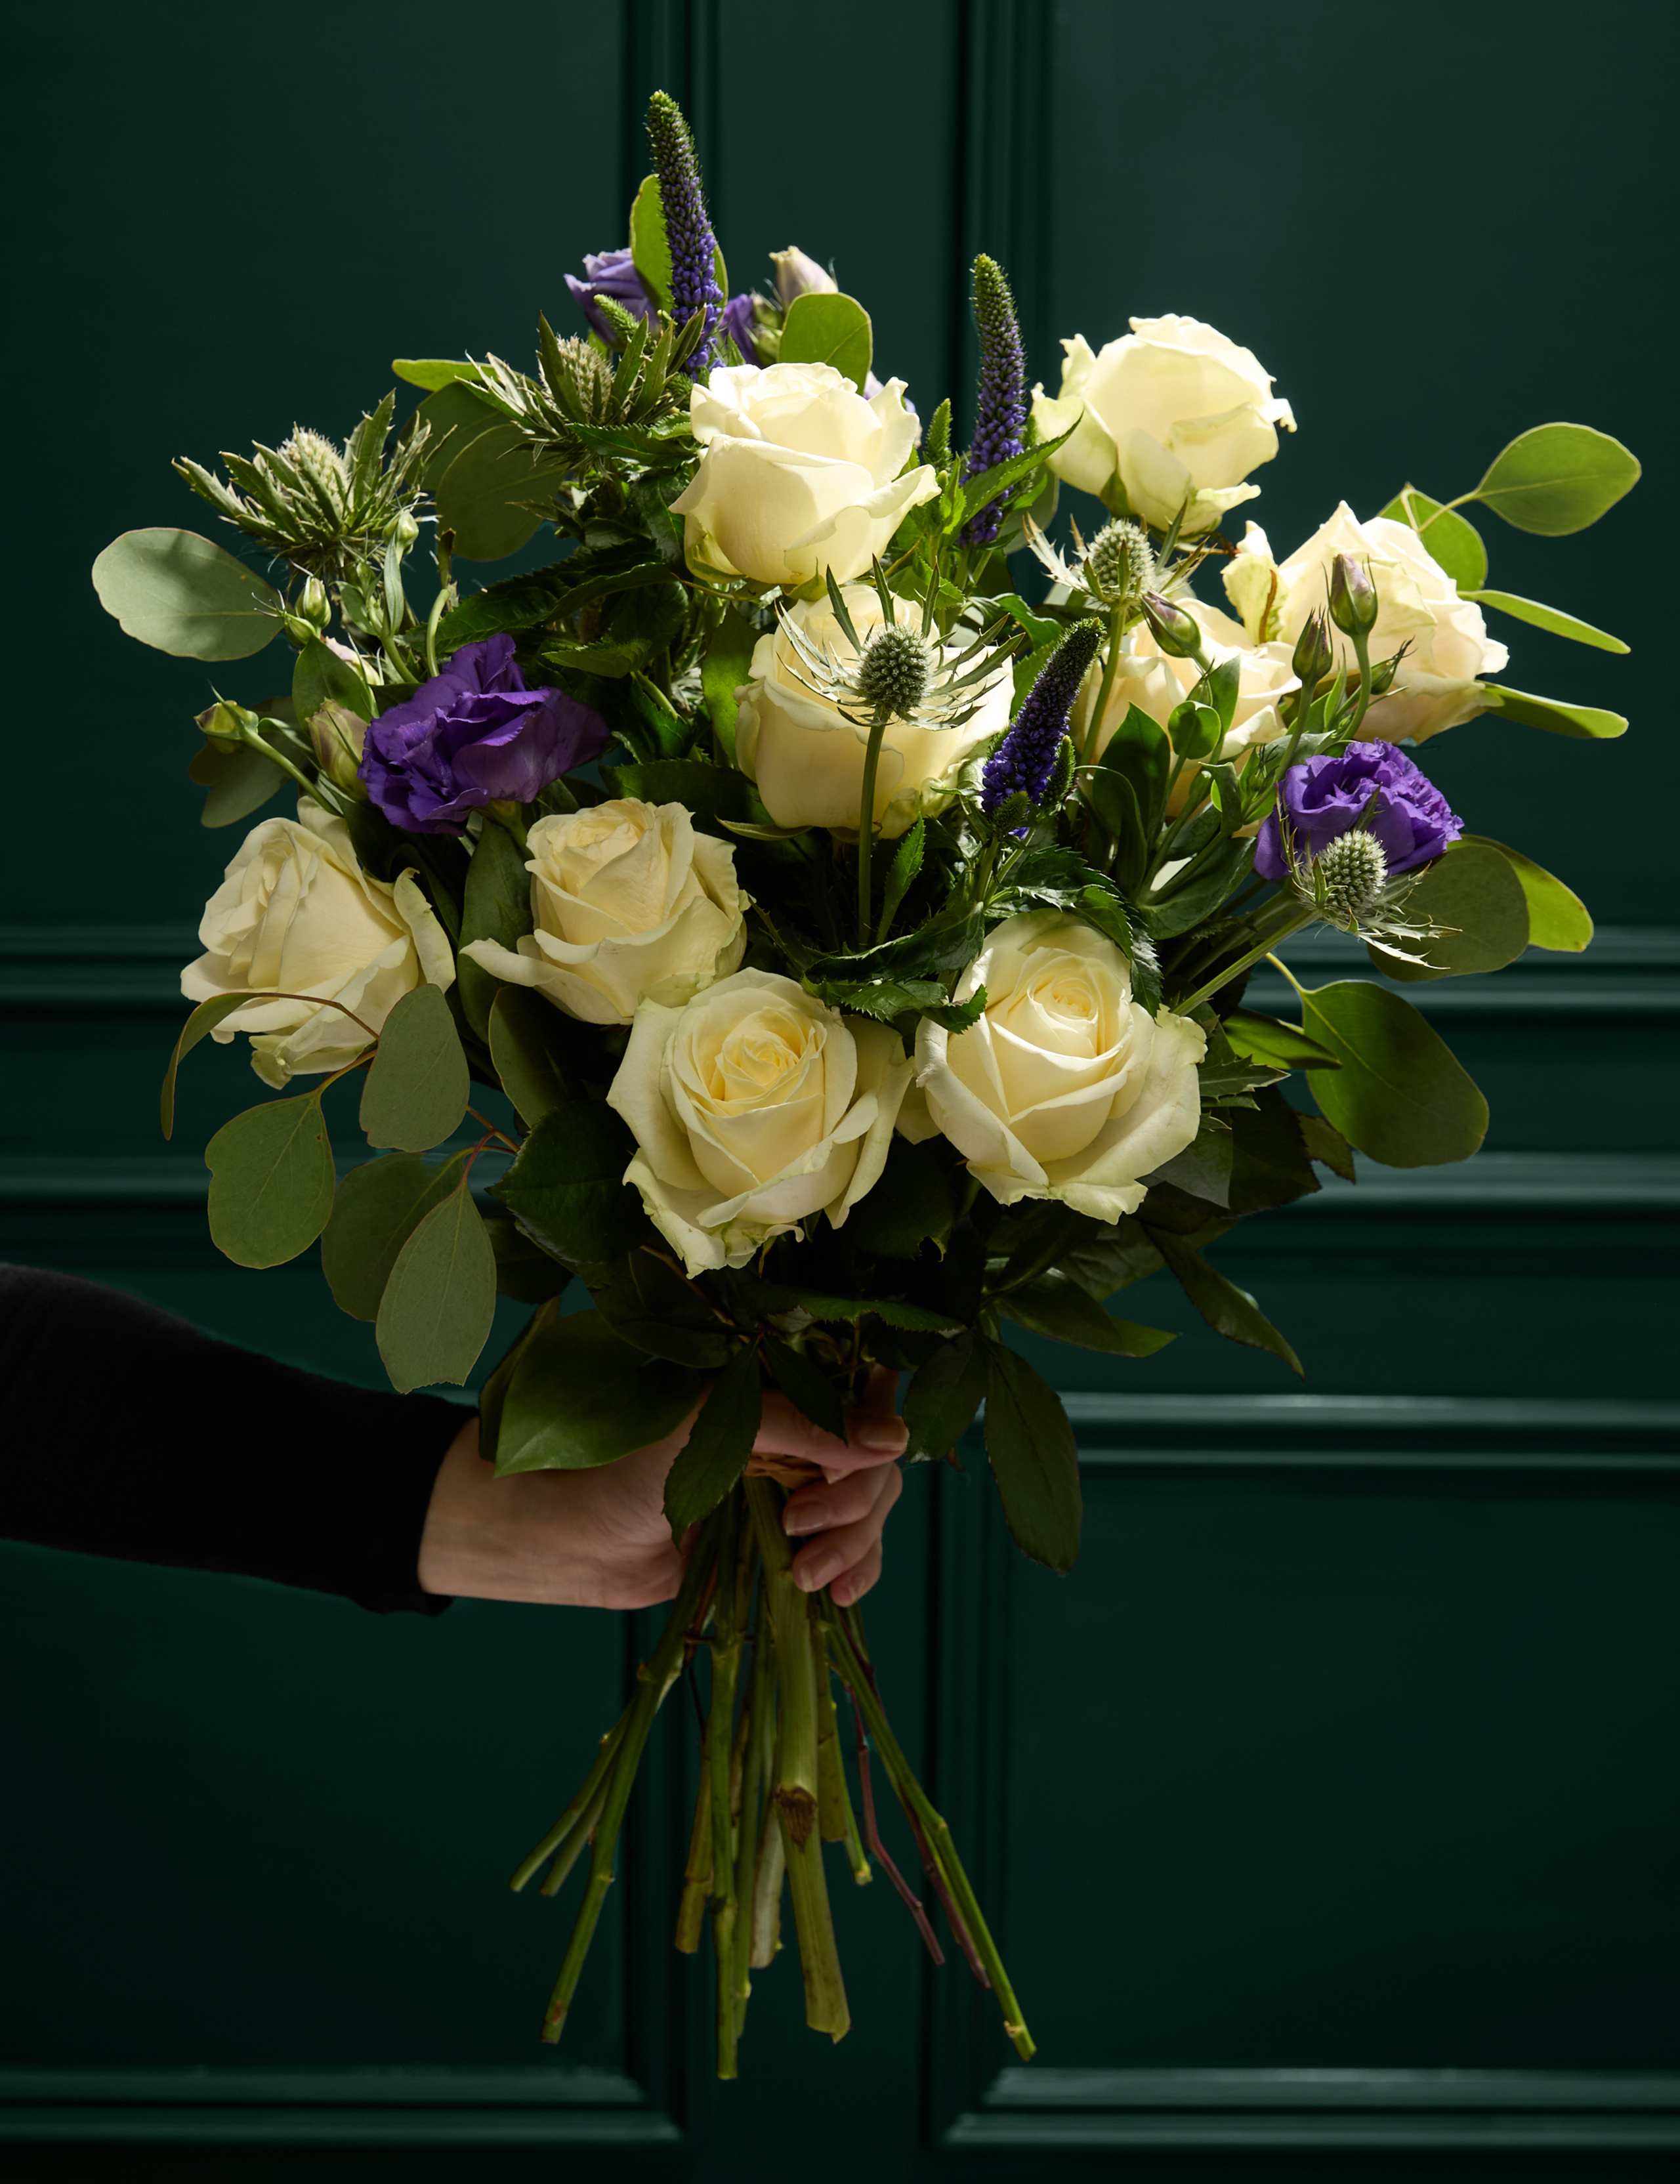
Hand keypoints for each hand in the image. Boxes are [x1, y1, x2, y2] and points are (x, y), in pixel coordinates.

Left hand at [417, 1367, 905, 1609]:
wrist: (576, 1538)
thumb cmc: (629, 1462)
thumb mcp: (720, 1426)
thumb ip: (807, 1425)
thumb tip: (896, 1440)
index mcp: (781, 1384)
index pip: (865, 1392)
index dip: (877, 1426)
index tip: (863, 1458)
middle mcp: (797, 1432)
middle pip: (875, 1459)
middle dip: (854, 1499)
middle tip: (798, 1522)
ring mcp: (796, 1488)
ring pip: (871, 1510)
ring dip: (852, 1543)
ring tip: (802, 1572)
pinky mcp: (790, 1542)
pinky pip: (853, 1553)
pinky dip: (856, 1571)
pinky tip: (837, 1593)